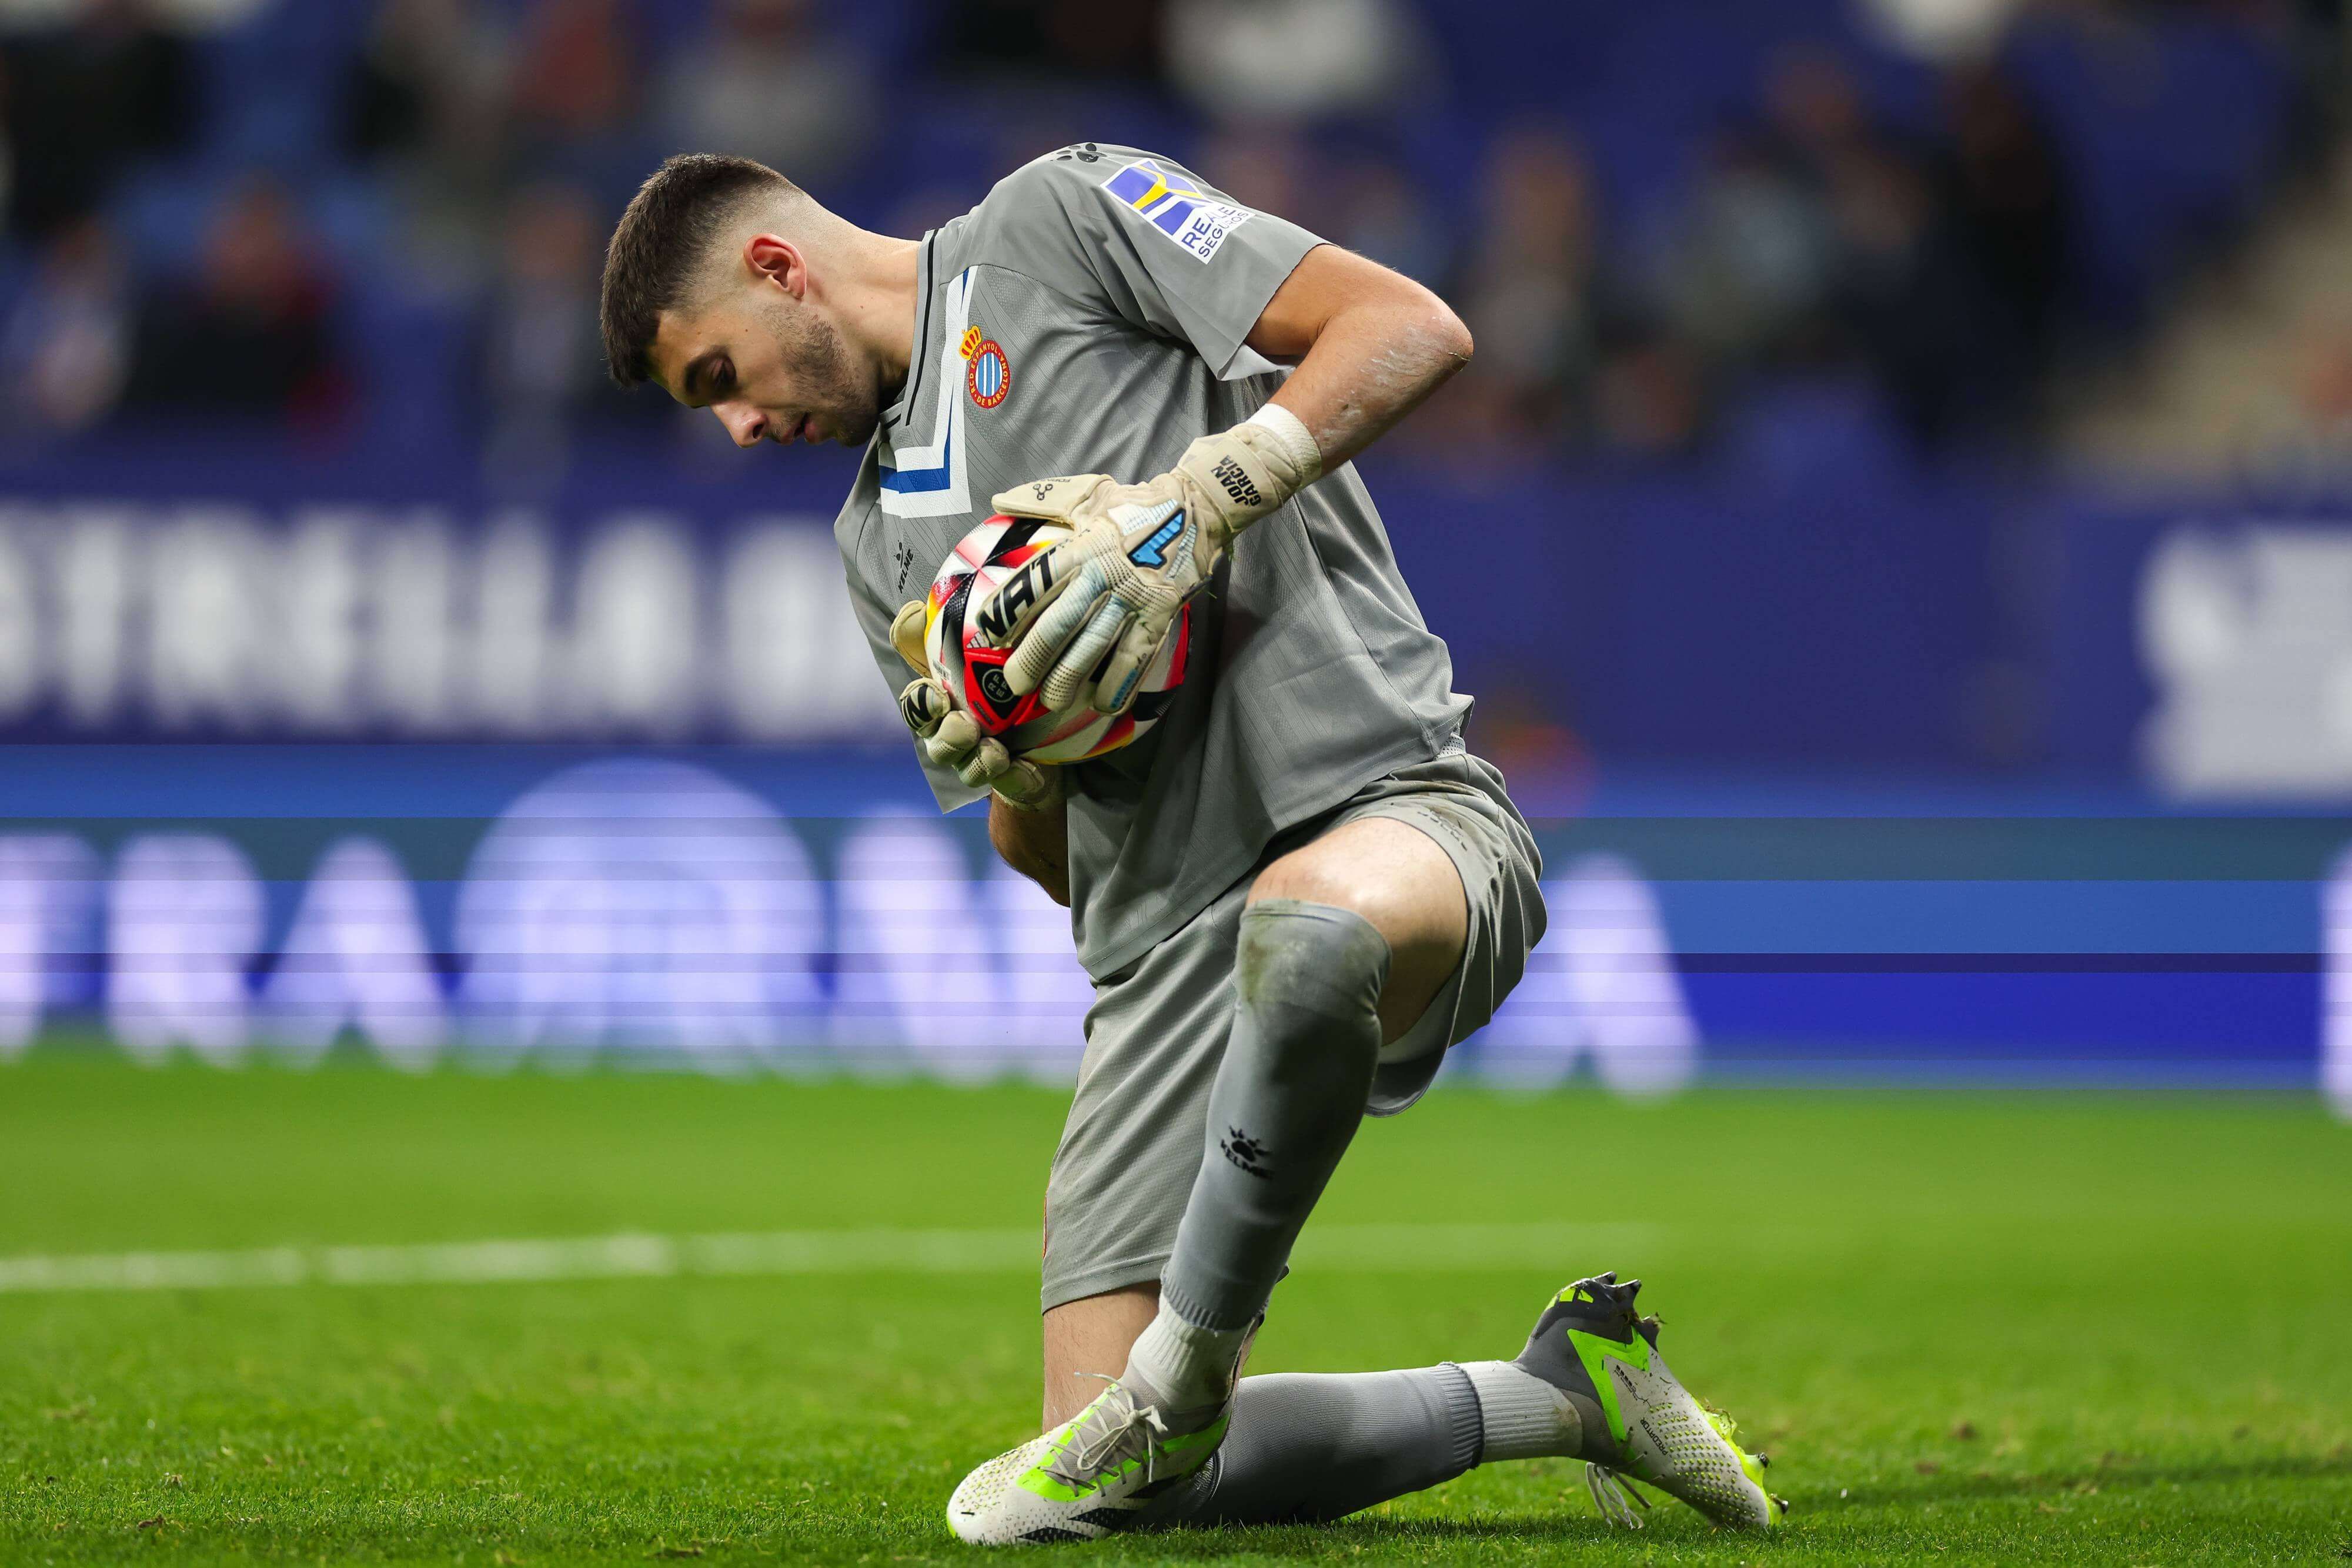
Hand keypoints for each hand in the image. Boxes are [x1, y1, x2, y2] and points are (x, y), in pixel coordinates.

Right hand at [891, 601, 1064, 809]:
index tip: (935, 696)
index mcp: (943, 707)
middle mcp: (956, 738)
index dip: (920, 705)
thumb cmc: (1007, 678)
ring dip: (978, 762)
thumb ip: (943, 629)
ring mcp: (983, 762)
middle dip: (948, 738)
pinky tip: (1027, 768)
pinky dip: (1015, 778)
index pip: (917, 708)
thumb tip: (912, 612)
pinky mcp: (1014, 781)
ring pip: (969, 770)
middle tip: (966, 726)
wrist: (1056, 724)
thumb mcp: (979, 646)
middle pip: (938, 745)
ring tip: (997, 752)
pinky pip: (1010, 786)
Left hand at [975, 410, 1320, 713]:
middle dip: (1033, 658)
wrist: (1196, 506)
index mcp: (1081, 546)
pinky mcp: (1160, 613)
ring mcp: (1132, 597)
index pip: (1036, 582)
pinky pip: (1137, 654)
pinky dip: (1120, 682)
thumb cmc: (1134, 503)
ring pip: (1095, 645)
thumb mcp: (1087, 493)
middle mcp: (1103, 575)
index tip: (988, 634)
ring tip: (1051, 702)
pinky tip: (1103, 705)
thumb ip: (1041, 499)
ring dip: (1069, 678)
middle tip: (1013, 684)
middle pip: (1060, 624)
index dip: (1010, 610)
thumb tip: (998, 499)